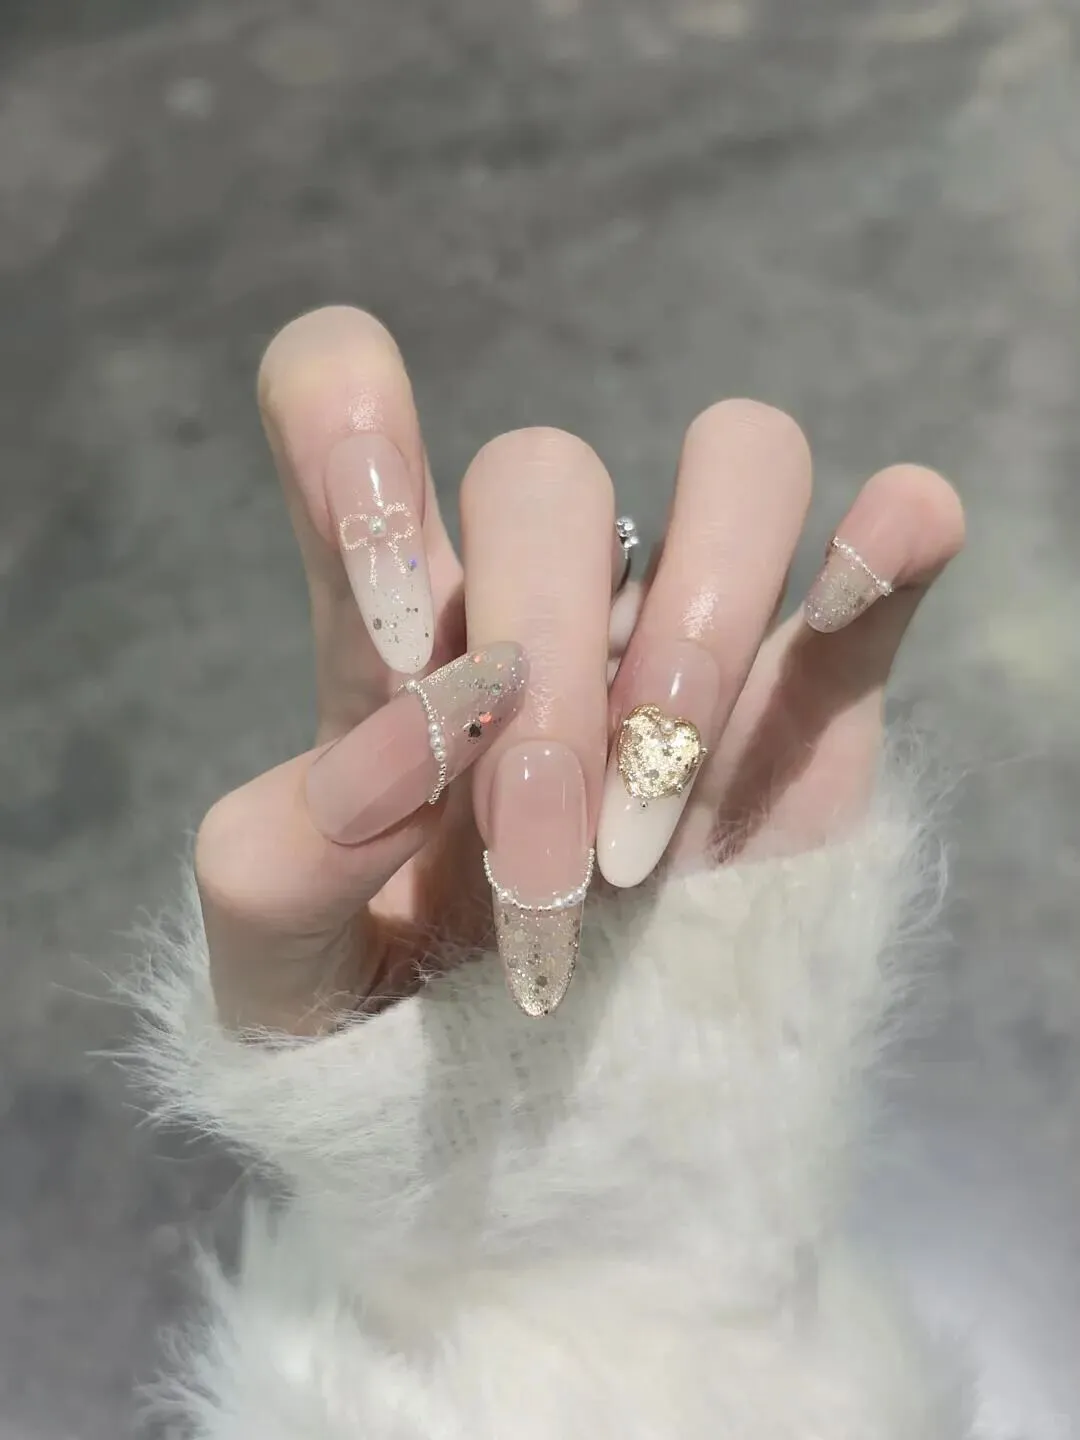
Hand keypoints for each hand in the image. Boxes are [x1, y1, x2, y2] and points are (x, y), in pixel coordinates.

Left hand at [196, 308, 963, 1033]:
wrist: (544, 1131)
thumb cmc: (398, 1030)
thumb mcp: (279, 975)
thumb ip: (272, 866)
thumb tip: (402, 750)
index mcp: (394, 627)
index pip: (340, 396)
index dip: (349, 426)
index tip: (395, 624)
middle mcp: (542, 597)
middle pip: (545, 472)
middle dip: (544, 664)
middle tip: (542, 862)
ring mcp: (684, 637)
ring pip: (735, 461)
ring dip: (699, 624)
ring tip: (655, 832)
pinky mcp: (811, 707)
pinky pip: (877, 568)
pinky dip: (889, 541)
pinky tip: (886, 553)